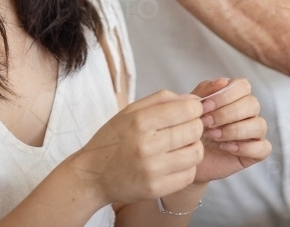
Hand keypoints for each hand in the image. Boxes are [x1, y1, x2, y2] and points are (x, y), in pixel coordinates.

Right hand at [71, 90, 203, 206]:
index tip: (191, 110)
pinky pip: (189, 175)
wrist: (93, 175)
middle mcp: (147, 145)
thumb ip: (162, 99)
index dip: (194, 107)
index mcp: (140, 121)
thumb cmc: (114, 138)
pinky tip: (176, 161)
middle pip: (194, 130)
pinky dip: (187, 166)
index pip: (187, 109)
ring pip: (196, 153)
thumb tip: (193, 99)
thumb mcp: (131, 110)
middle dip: (195, 125)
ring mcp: (152, 170)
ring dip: (193, 146)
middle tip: (185, 127)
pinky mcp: (156, 189)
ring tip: (181, 145)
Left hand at [190, 77, 270, 182]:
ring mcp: (254, 133)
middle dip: (227, 114)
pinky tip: (226, 147)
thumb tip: (222, 81)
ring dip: (235, 130)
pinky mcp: (255, 153)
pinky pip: (264, 148)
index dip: (225, 95)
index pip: (243, 85)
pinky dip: (245, 147)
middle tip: (207, 123)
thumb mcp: (193, 105)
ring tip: (214, 136)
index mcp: (236, 96)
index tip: (205, 106)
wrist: (186, 155)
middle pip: (253, 104)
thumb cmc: (192, 127)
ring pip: (260, 125)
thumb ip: (205, 90)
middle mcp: (248, 112)